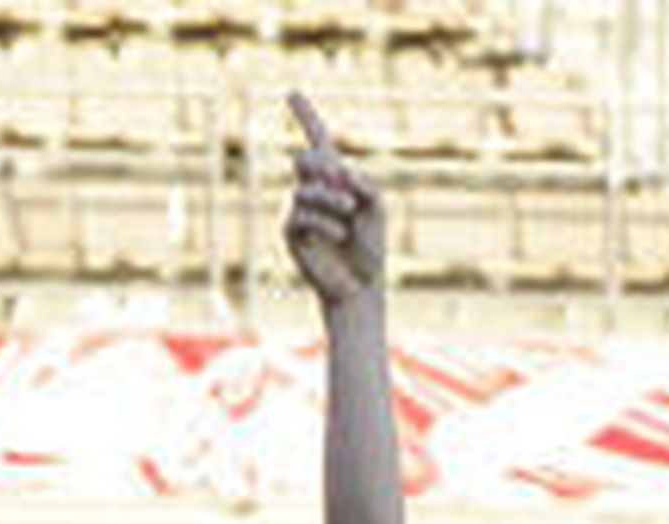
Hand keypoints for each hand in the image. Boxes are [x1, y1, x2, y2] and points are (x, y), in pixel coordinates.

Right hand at [285, 92, 383, 306]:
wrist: (360, 285)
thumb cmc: (370, 247)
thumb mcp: (376, 207)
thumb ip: (363, 183)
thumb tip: (339, 170)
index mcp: (334, 179)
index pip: (317, 141)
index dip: (305, 116)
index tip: (291, 93)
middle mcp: (313, 190)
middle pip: (305, 160)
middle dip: (323, 167)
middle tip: (346, 191)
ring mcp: (299, 211)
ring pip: (306, 189)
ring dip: (331, 198)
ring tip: (348, 213)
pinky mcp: (292, 234)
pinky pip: (302, 215)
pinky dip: (325, 222)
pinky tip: (340, 233)